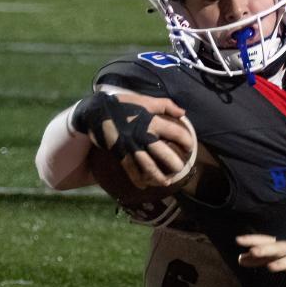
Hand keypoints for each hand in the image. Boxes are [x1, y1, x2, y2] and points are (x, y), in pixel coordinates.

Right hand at [73, 92, 195, 188]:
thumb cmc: (124, 104)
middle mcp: (143, 135)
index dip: (186, 141)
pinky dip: (137, 179)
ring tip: (166, 182)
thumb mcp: (146, 100)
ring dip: (158, 176)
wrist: (96, 111)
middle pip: (163, 154)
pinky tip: (144, 185)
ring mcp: (131, 146)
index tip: (189, 147)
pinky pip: (130, 169)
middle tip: (180, 169)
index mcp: (152, 121)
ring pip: (147, 166)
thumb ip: (166, 105)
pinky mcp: (120, 153)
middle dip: (174, 164)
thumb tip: (183, 112)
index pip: (176, 133)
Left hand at [236, 234, 285, 285]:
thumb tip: (239, 259)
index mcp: (282, 247)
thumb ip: (259, 259)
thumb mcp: (277, 257)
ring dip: (282, 263)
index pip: (266, 240)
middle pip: (278, 247)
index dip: (253, 240)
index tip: (237, 240)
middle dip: (266, 249)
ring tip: (270, 268)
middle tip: (253, 251)